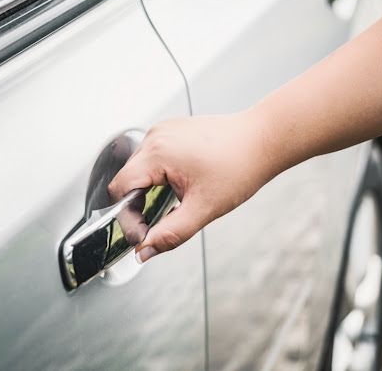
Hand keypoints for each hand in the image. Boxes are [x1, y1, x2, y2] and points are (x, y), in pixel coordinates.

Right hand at [108, 112, 270, 262]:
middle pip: (126, 179)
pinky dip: (157, 175)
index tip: (145, 233)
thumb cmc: (240, 166)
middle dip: (137, 205)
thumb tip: (144, 251)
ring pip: (138, 168)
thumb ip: (170, 234)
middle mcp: (155, 136)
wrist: (262, 140)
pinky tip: (179, 184)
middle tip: (160, 221)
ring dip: (148, 189)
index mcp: (158, 152)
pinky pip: (151, 157)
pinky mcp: (171, 130)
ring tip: (174, 200)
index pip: (119, 189)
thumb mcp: (203, 209)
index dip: (127, 216)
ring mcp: (162, 130)